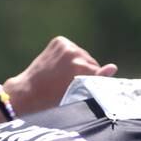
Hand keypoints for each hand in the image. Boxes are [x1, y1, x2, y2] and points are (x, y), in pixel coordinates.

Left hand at [3, 36, 117, 113]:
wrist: (27, 92)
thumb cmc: (52, 99)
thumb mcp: (76, 94)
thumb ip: (96, 79)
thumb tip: (113, 67)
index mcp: (79, 66)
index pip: (97, 73)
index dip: (92, 82)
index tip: (84, 89)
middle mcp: (73, 53)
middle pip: (91, 63)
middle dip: (85, 72)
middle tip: (70, 85)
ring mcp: (66, 45)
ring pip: (82, 56)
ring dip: (78, 64)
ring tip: (64, 77)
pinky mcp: (59, 41)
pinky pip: (73, 50)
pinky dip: (70, 57)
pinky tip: (60, 67)